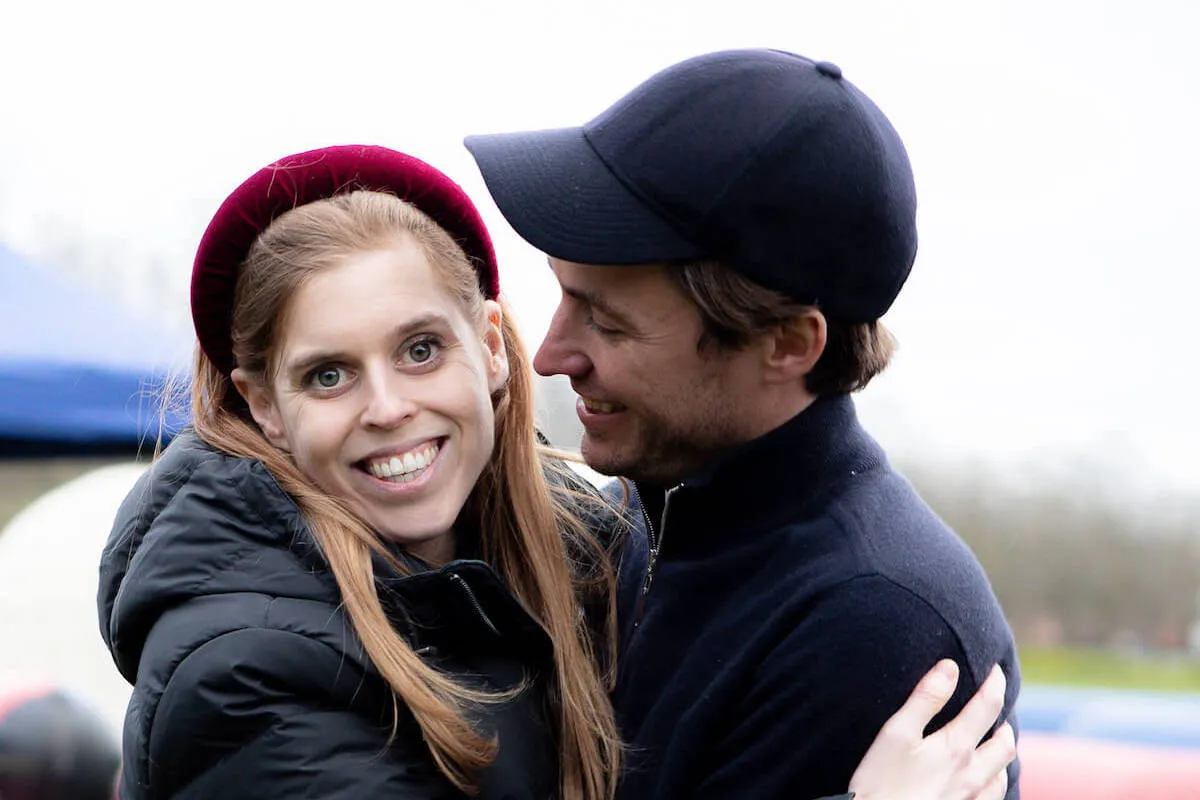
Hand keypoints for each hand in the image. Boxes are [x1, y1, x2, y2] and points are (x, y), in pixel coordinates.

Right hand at [847, 660, 1014, 799]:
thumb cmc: (881, 783)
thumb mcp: (896, 734)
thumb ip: (925, 699)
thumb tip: (949, 668)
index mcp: (956, 748)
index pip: (987, 707)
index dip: (994, 683)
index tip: (995, 668)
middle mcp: (973, 774)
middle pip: (1005, 742)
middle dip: (1004, 718)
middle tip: (995, 704)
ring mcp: (972, 798)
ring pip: (1003, 771)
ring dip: (1003, 749)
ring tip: (993, 738)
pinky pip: (994, 796)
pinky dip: (996, 778)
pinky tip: (984, 777)